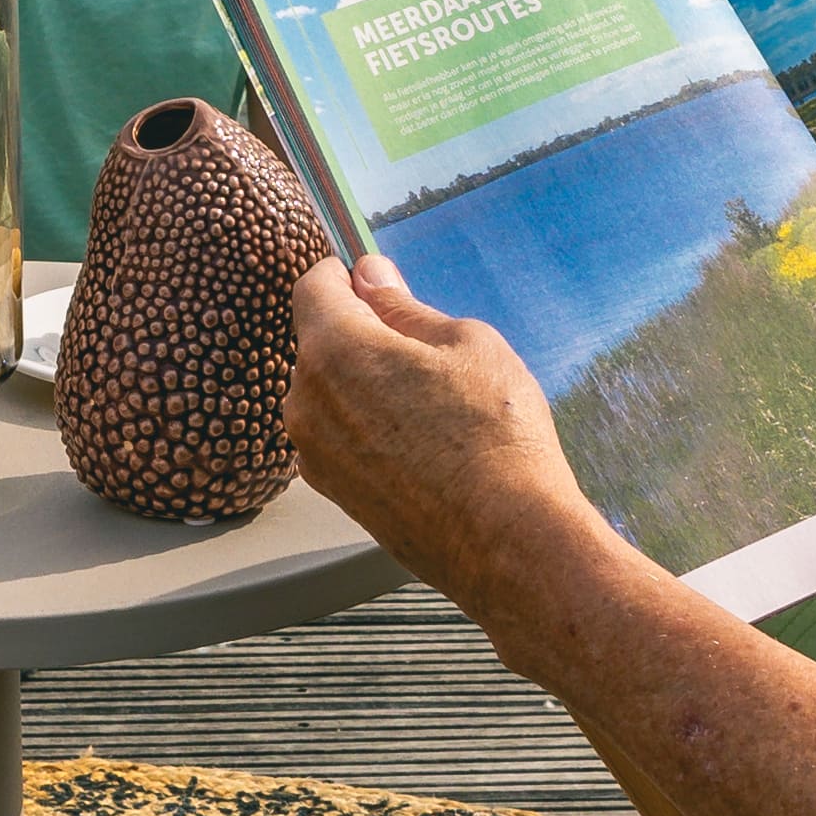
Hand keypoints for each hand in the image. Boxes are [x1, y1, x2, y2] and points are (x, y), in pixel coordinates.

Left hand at [281, 255, 618, 616]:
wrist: (508, 541)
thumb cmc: (496, 438)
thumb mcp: (467, 344)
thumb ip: (406, 308)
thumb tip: (373, 279)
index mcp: (334, 351)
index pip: (312, 287)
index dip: (344, 274)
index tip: (374, 278)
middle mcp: (307, 403)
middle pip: (319, 342)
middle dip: (360, 333)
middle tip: (425, 350)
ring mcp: (316, 455)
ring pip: (330, 394)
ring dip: (365, 385)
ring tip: (434, 406)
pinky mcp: (335, 494)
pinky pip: (342, 437)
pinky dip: (370, 428)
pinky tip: (425, 443)